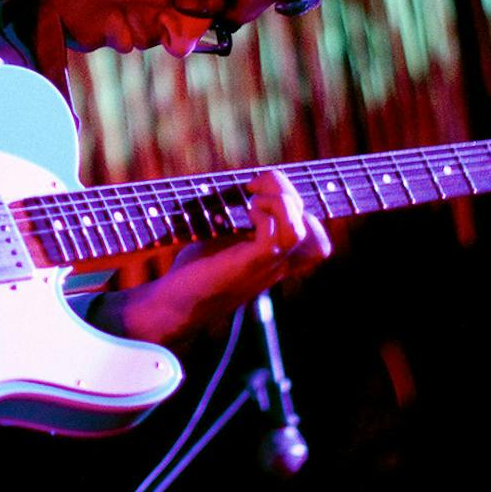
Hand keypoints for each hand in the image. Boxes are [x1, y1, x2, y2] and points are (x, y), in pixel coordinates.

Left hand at [103, 170, 330, 342]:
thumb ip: (236, 223)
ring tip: (253, 198)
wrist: (175, 305)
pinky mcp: (250, 265)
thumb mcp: (221, 242)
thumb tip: (233, 192)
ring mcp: (266, 266)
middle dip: (289, 193)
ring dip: (281, 202)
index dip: (301, 211)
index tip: (264, 194)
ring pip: (302, 231)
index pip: (315, 242)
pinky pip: (277, 238)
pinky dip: (265, 215)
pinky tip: (245, 214)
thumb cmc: (194, 274)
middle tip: (254, 186)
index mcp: (275, 259)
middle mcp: (277, 265)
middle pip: (312, 230)